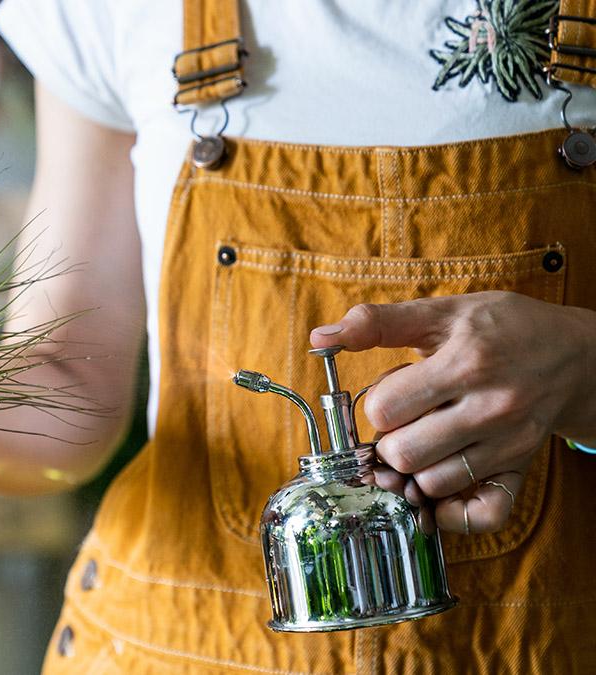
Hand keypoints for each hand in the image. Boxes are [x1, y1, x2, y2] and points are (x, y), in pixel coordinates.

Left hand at [310, 291, 595, 533]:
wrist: (576, 355)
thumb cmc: (502, 329)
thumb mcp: (442, 312)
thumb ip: (378, 322)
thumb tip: (320, 337)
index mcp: (467, 363)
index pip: (384, 408)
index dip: (377, 401)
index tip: (394, 391)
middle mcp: (492, 408)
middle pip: (402, 454)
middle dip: (388, 440)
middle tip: (405, 422)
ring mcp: (508, 444)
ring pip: (431, 485)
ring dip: (414, 470)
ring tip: (424, 443)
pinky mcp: (520, 471)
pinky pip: (482, 515)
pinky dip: (451, 511)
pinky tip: (439, 487)